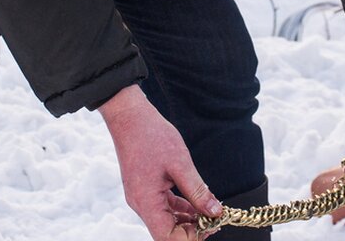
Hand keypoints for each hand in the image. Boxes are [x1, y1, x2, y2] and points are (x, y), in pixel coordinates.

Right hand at [100, 85, 222, 239]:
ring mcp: (141, 197)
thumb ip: (198, 191)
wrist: (130, 116)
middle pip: (167, 232)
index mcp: (146, 202)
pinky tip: (196, 202)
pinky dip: (180, 207)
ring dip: (187, 219)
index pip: (167, 238)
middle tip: (214, 218)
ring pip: (166, 220)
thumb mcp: (181, 164)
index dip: (189, 238)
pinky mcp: (144, 188)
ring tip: (209, 211)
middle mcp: (141, 204)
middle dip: (191, 230)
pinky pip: (163, 206)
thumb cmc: (152, 136)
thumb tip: (215, 212)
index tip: (210, 226)